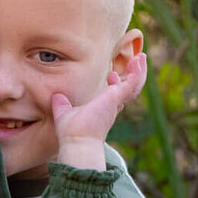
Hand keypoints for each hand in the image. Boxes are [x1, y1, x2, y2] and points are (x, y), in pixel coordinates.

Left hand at [52, 52, 148, 169]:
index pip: (115, 93)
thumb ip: (62, 104)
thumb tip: (56, 97)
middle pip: (130, 88)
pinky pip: (133, 82)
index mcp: (103, 108)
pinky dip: (137, 72)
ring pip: (135, 85)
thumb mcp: (64, 113)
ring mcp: (116, 101)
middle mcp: (112, 105)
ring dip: (139, 70)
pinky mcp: (117, 97)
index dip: (116, 83)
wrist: (77, 140)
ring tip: (142, 57)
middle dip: (134, 74)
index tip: (111, 74)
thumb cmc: (72, 132)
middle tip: (137, 61)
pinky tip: (138, 60)